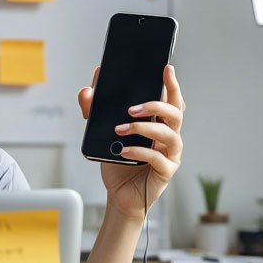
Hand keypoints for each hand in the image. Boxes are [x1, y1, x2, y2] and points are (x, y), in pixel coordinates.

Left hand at [78, 64, 184, 220]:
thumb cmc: (118, 162)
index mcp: (159, 124)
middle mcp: (169, 137)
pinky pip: (157, 159)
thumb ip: (95, 111)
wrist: (119, 194)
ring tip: (120, 129)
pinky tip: (122, 151)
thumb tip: (87, 90)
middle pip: (175, 113)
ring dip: (144, 128)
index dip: (171, 84)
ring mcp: (170, 155)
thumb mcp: (103, 134)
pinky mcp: (165, 172)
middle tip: (130, 108)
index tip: (166, 68)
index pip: (171, 100)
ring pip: (169, 134)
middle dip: (154, 105)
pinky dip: (139, 152)